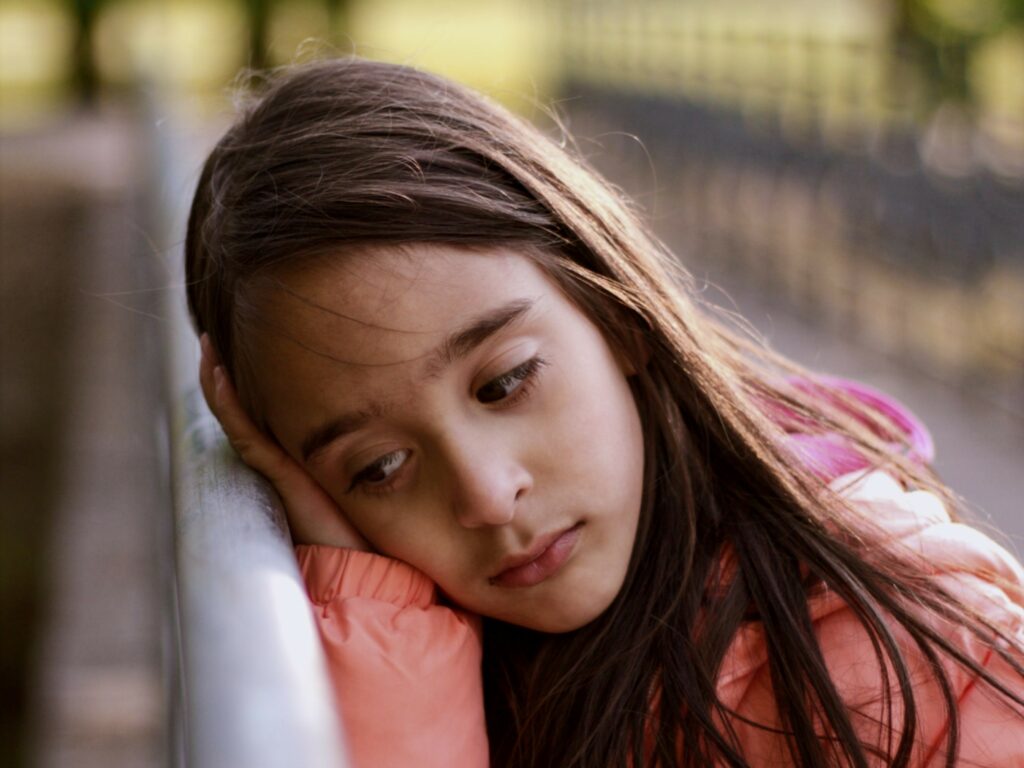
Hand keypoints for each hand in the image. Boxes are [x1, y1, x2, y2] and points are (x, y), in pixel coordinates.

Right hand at [199, 334, 370, 550]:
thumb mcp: (372, 467)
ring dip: (217, 381)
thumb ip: (372, 444)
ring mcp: (276, 465)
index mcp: (298, 452)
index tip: (251, 341)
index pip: (268, 409)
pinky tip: (220, 378)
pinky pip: (246, 434)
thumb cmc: (372, 522)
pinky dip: (229, 406)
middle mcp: (281, 456)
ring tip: (207, 345)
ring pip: (235, 416)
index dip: (253, 378)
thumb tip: (401, 406)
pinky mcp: (278, 474)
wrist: (364, 563)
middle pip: (243, 407)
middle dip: (224, 372)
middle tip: (212, 336)